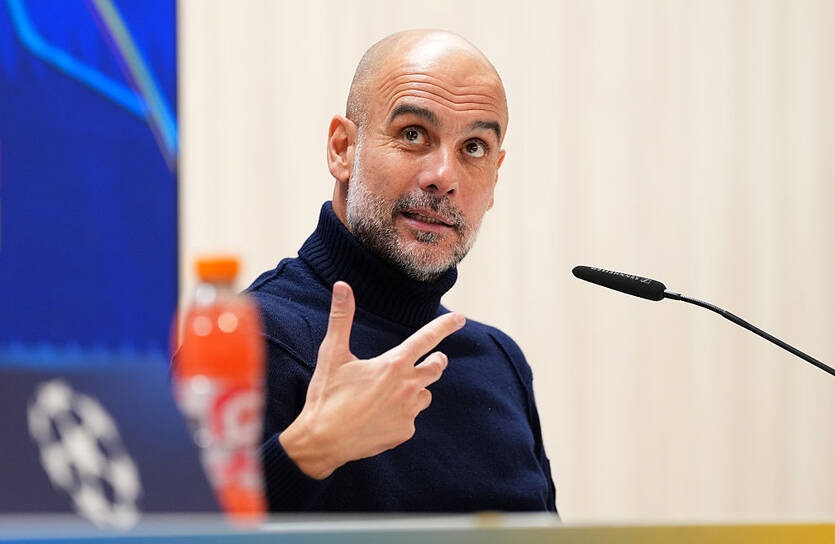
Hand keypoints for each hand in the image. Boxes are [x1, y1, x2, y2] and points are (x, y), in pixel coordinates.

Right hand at [279, 281, 464, 478]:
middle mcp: (408, 387)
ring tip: (395, 390)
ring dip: (417, 388)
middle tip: (432, 358)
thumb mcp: (332, 354)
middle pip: (436, 367)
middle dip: (436, 360)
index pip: (427, 339)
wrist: (323, 441)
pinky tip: (382, 415)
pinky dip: (402, 413)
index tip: (460, 318)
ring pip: (425, 394)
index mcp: (393, 364)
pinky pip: (411, 417)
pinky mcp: (405, 432)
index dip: (445, 326)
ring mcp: (409, 411)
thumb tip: (342, 286)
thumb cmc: (326, 395)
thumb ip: (341, 318)